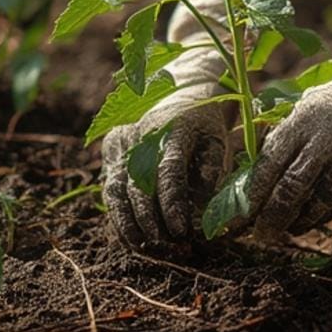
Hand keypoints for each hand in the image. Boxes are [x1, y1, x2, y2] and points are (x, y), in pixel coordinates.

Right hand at [101, 0, 271, 247]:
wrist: (184, 83)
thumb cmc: (209, 117)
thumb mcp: (220, 137)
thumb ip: (215, 171)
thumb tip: (208, 211)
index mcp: (175, 126)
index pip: (170, 170)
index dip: (174, 204)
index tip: (183, 231)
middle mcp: (144, 130)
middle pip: (140, 185)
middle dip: (155, 222)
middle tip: (172, 248)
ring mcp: (123, 137)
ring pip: (119, 189)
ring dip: (134, 224)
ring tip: (153, 249)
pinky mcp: (112, 146)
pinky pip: (110, 187)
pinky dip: (120, 216)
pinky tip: (134, 239)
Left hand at [237, 0, 331, 238]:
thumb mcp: (315, 101)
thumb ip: (288, 128)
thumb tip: (254, 160)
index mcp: (302, 119)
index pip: (267, 164)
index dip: (252, 194)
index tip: (242, 213)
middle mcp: (322, 140)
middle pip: (288, 191)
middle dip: (271, 218)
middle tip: (262, 235)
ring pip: (316, 204)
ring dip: (299, 221)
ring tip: (290, 228)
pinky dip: (328, 215)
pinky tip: (319, 219)